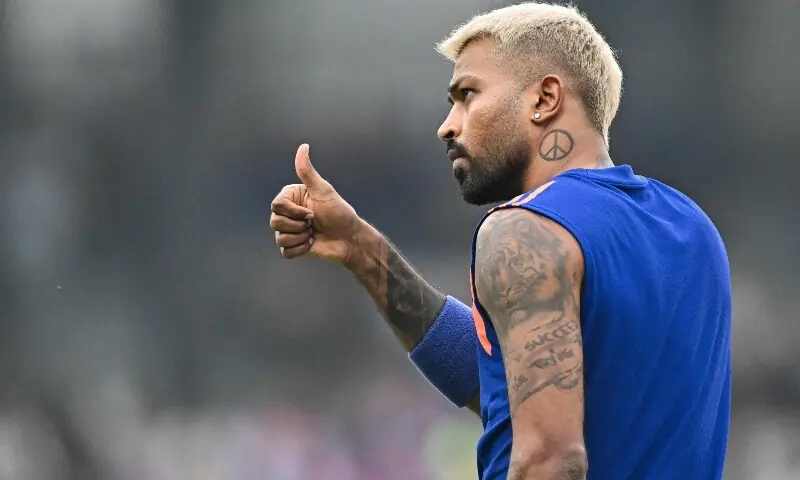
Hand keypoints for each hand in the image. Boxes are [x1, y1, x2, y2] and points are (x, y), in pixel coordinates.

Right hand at [270, 144, 365, 264]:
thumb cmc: (339, 212)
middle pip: (275, 222)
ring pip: (280, 238)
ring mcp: (288, 231)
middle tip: (314, 223)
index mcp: (290, 198)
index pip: (277, 205)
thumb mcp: (323, 190)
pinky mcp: (291, 248)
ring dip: (301, 238)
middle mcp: (287, 213)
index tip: (312, 212)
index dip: (295, 212)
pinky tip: (312, 243)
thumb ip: (308, 171)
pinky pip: (285, 252)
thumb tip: (303, 146)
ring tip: (313, 233)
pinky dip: (301, 250)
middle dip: (299, 225)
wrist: (349, 239)